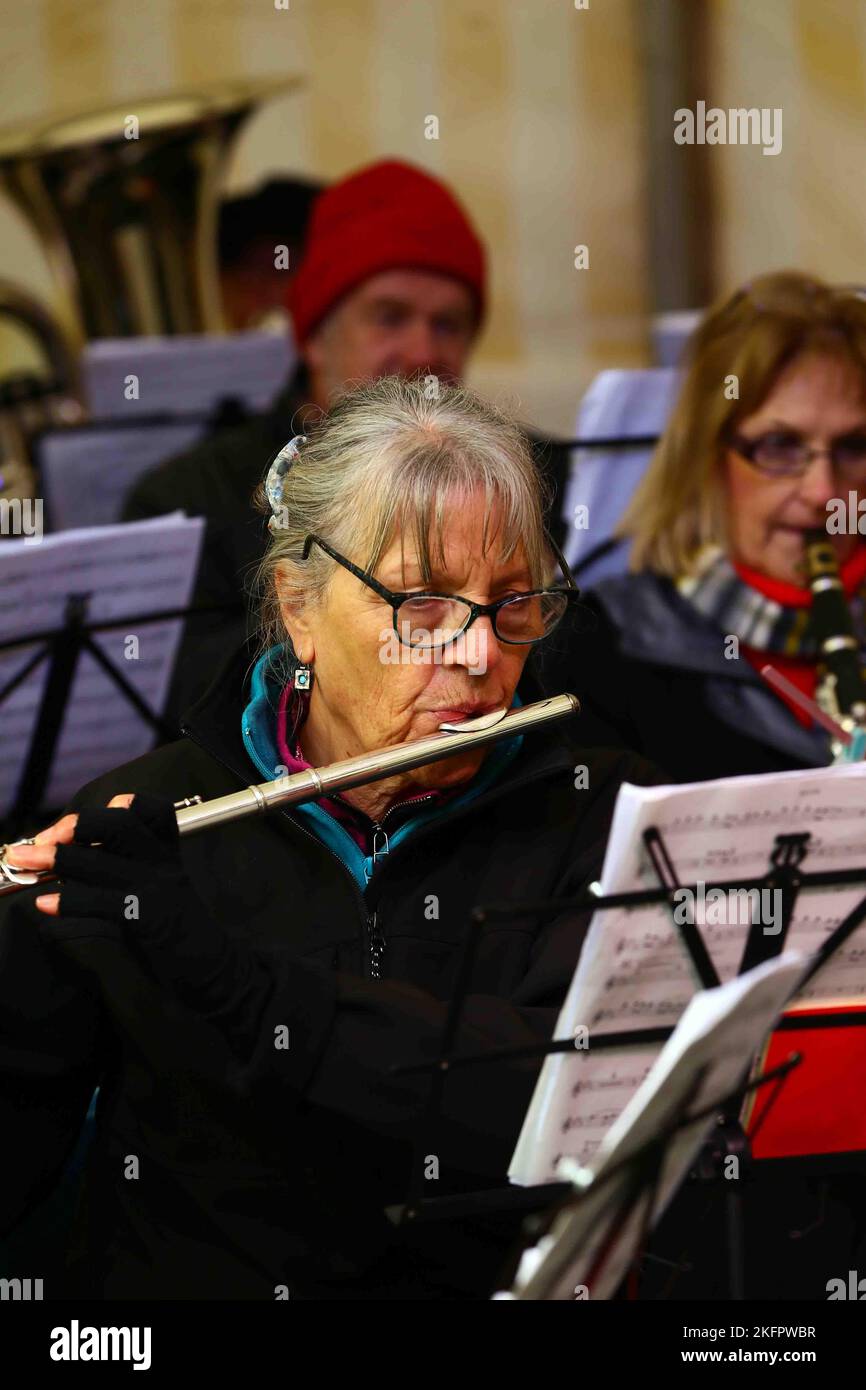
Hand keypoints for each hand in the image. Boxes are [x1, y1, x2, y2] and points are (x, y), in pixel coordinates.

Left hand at [7, 792, 265, 1054]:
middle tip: (43, 839)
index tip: (91, 816)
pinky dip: (68, 901)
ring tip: (25, 861)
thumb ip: (132, 874)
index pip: (153, 811)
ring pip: (100, 861)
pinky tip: (45, 905)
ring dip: (56, 859)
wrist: (218, 973)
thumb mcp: (164, 895)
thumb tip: (78, 862)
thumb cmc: (183, 938)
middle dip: (75, 825)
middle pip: (120, 824)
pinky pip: (100, 902)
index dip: (121, 805)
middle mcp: (163, 866)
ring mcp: (157, 890)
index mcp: (169, 857)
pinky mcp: (148, 919)